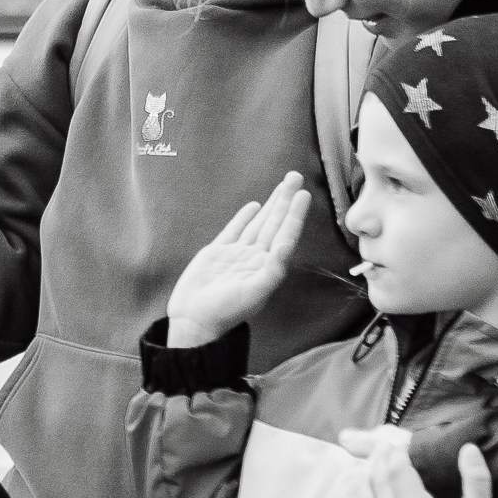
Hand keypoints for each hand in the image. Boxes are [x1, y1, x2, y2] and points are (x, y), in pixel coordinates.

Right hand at [164, 171, 311, 349]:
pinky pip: (235, 230)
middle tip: (295, 176)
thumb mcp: (254, 292)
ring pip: (258, 223)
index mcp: (268, 267)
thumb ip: (273, 269)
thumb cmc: (226, 311)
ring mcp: (237, 255)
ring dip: (271, 204)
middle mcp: (256, 258)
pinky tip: (254, 206)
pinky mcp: (217, 253)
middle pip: (274, 223)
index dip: (295, 214)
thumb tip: (286, 244)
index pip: (285, 234)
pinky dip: (245, 217)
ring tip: (282, 185)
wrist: (194, 321)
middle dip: (285, 200)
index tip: (303, 193)